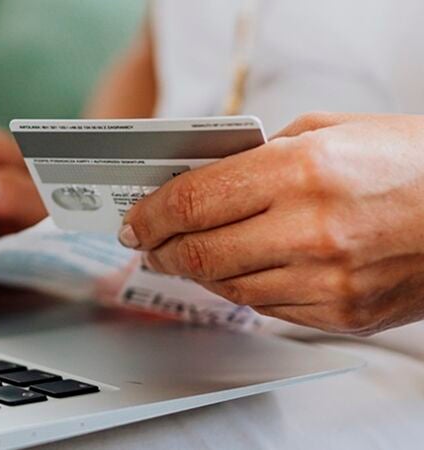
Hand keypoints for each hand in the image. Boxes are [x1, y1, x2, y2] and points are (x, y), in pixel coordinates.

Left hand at [120, 112, 423, 334]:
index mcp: (302, 171)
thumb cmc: (411, 162)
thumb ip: (261, 156)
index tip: (135, 219)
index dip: (151, 214)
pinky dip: (240, 290)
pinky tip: (232, 273)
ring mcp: (328, 278)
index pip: (193, 201)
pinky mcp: (342, 312)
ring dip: (195, 272)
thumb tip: (204, 180)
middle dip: (160, 249)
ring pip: (229, 287)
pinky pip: (268, 308)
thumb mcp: (330, 132)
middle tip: (146, 243)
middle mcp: (311, 229)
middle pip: (200, 252)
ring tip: (180, 257)